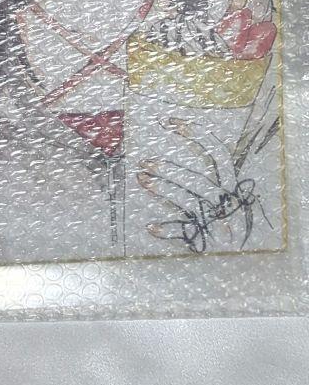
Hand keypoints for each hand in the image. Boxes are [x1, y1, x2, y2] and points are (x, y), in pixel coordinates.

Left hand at [137, 116, 263, 253]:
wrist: (244, 263)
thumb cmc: (222, 218)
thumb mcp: (216, 193)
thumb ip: (196, 175)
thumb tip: (159, 154)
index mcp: (233, 186)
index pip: (219, 154)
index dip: (195, 134)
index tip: (166, 121)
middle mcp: (229, 204)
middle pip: (200, 180)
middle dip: (170, 169)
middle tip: (144, 161)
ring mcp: (220, 224)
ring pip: (191, 202)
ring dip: (164, 189)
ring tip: (141, 178)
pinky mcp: (209, 243)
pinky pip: (186, 234)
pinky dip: (169, 230)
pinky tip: (151, 226)